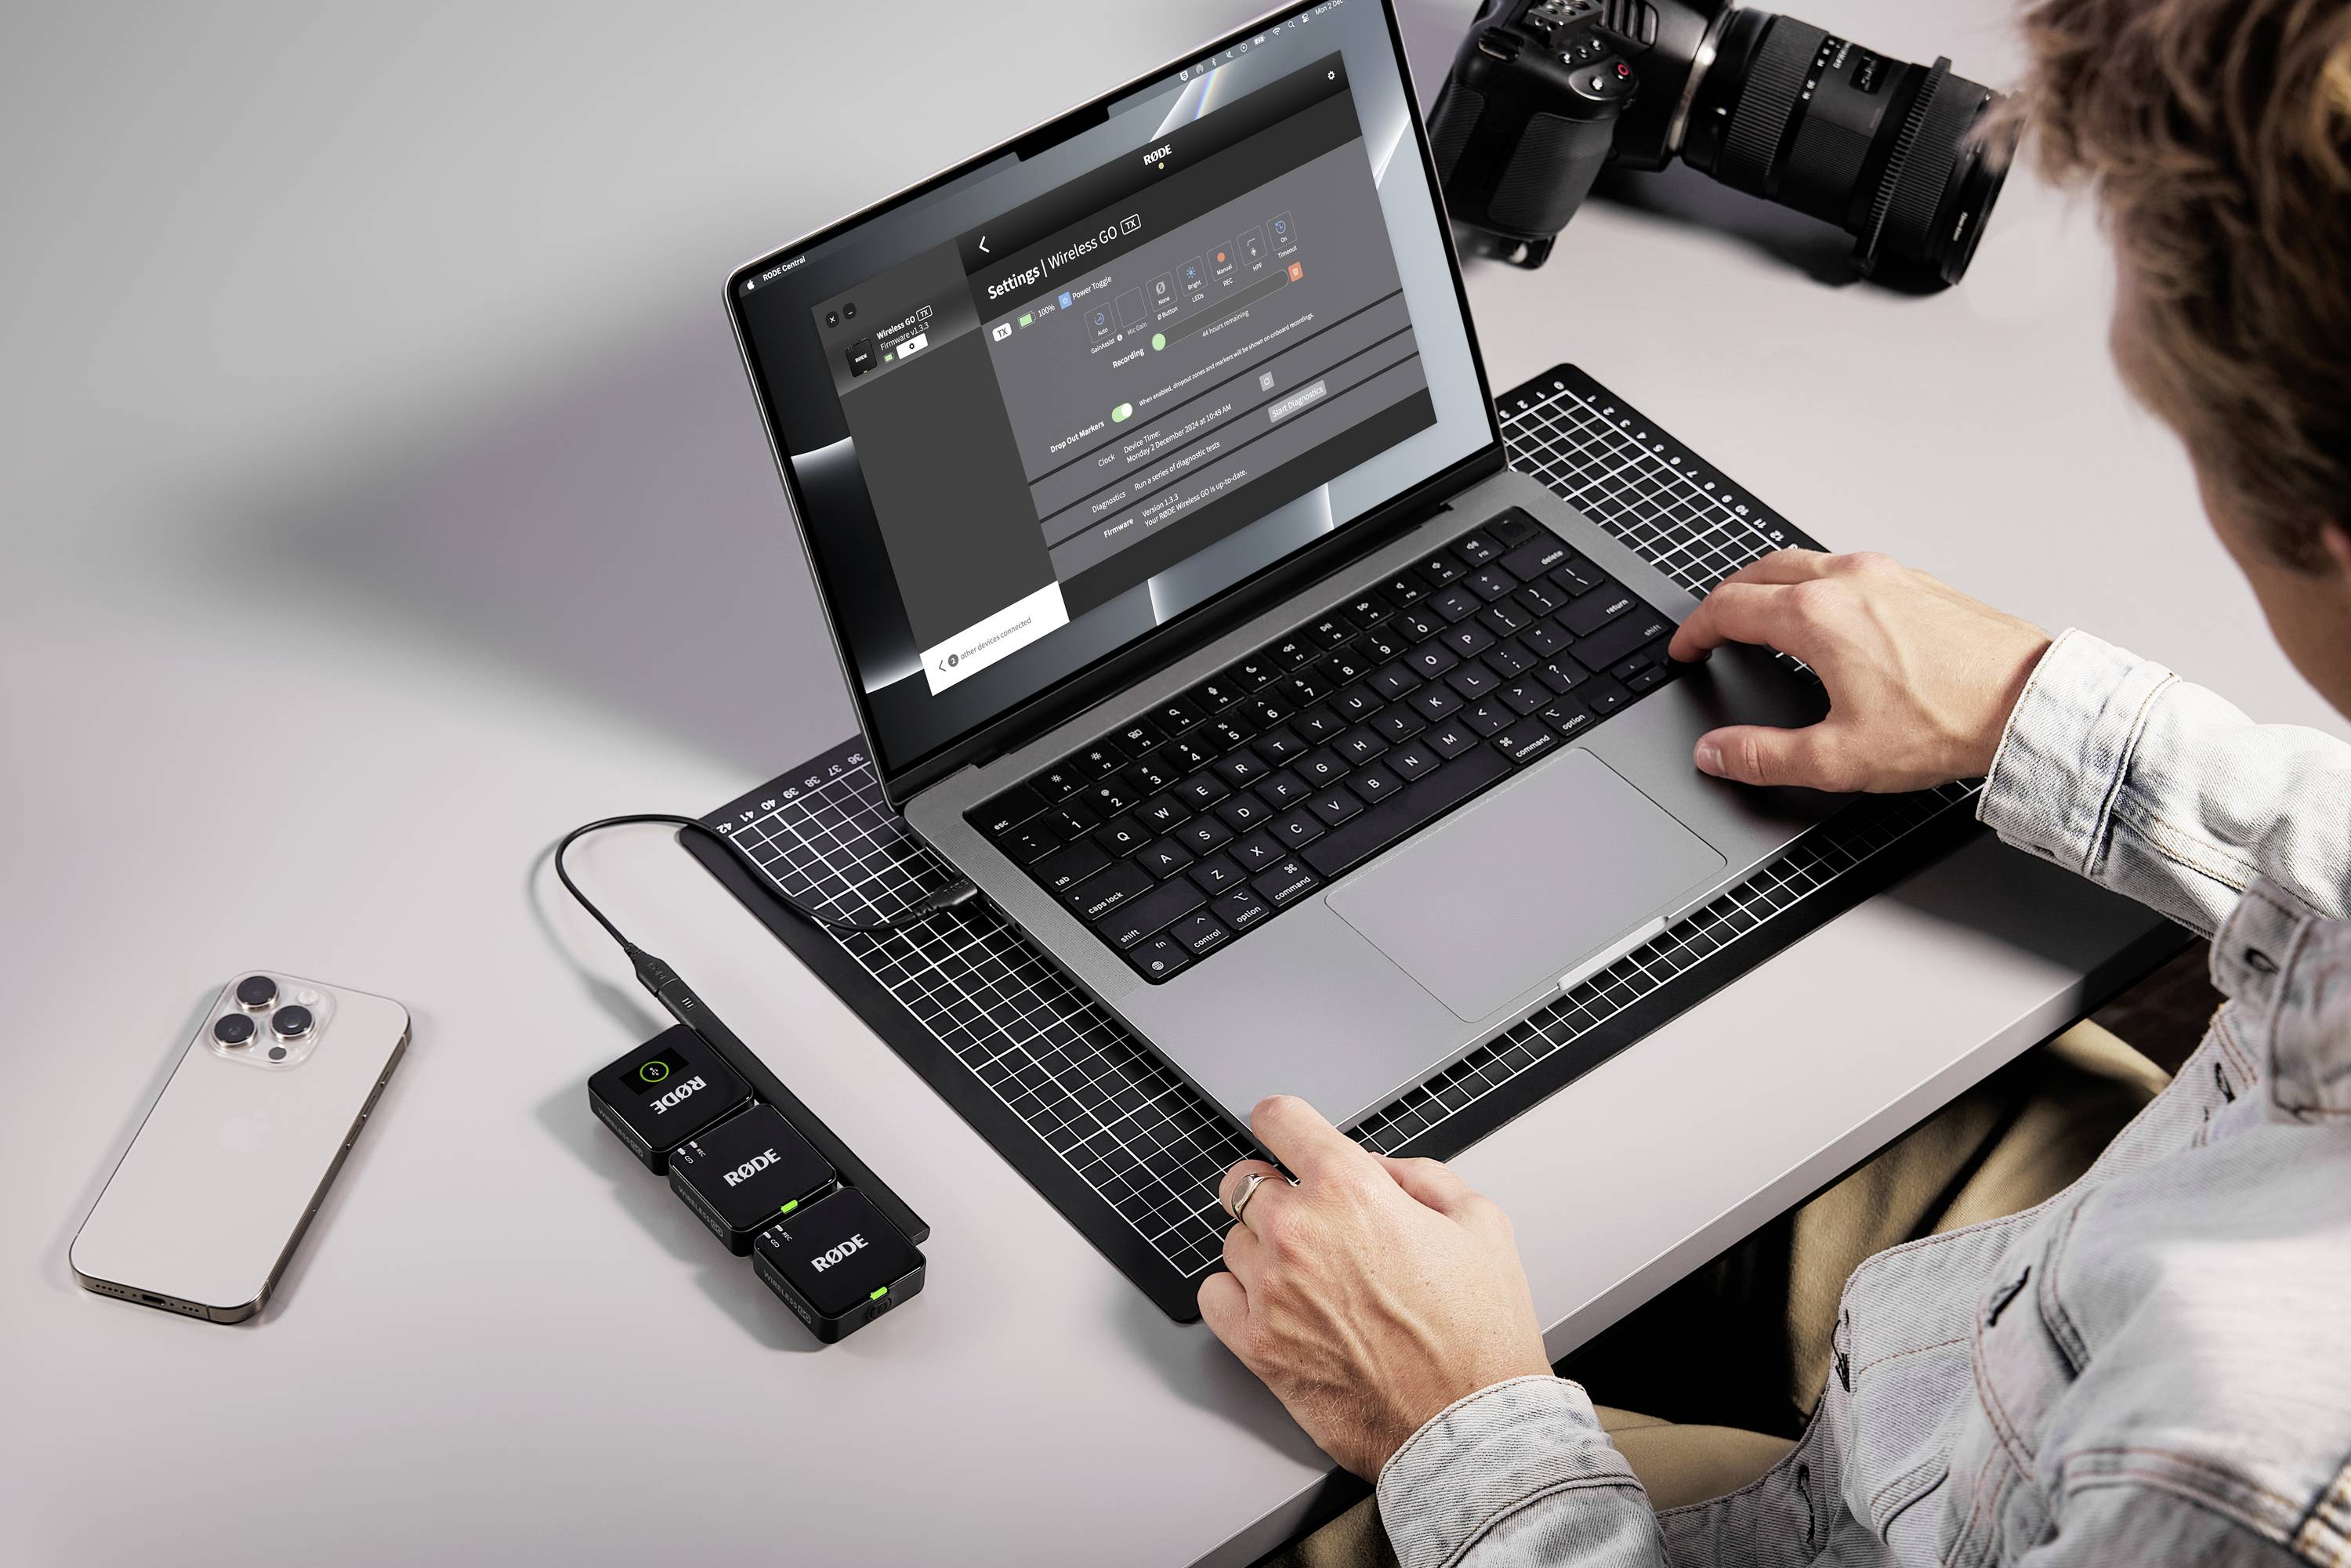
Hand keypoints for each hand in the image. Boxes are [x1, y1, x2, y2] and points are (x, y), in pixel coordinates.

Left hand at [1198, 1095, 1550, 1478]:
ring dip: (1261, 1249)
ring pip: (1232, 1241)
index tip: (1283, 1131)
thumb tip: (1380, 1169)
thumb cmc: (1480, 1335)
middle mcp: (1300, 1231)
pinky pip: (1214, 1296)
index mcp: (1351, 1189)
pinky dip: (1236, 1296)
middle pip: (1243, 1180)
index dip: (1283, 1122)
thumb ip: (1420, 1176)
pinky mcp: (1257, 1346)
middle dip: (1272, 1191)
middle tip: (1305, 1217)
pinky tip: (1273, 1306)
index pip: (1281, 1119)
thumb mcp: (1480, 1222)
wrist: (1471, 1427)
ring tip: (1309, 1277)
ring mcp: (1272, 1290)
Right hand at [1666, 550, 2052, 792]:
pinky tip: (1828, 616)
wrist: (2029, 701)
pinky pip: (1848, 569)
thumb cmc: (1948, 722)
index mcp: (1816, 617)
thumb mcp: (1839, 757)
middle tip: (1713, 626)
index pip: (1730, 608)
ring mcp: (1887, 574)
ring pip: (1806, 563)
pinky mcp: (1918, 582)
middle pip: (1762, 571)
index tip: (1686, 648)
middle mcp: (1848, 581)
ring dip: (1771, 585)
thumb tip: (1716, 753)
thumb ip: (1764, 756)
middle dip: (1727, 598)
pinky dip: (1816, 586)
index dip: (1696, 630)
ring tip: (1762, 614)